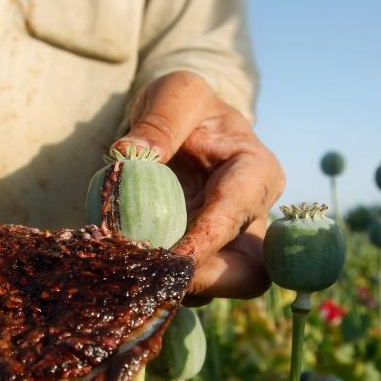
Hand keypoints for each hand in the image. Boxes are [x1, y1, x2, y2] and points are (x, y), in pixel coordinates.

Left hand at [113, 71, 284, 302]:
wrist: (173, 127)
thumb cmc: (183, 106)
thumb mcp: (176, 92)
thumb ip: (160, 118)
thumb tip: (129, 156)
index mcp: (257, 173)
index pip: (238, 215)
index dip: (206, 241)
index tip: (170, 258)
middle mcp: (250, 218)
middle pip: (248, 273)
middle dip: (205, 282)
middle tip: (154, 280)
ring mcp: (224, 246)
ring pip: (214, 288)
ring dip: (172, 287)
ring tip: (130, 273)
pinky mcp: (197, 262)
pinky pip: (183, 286)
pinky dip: (155, 284)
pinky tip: (124, 270)